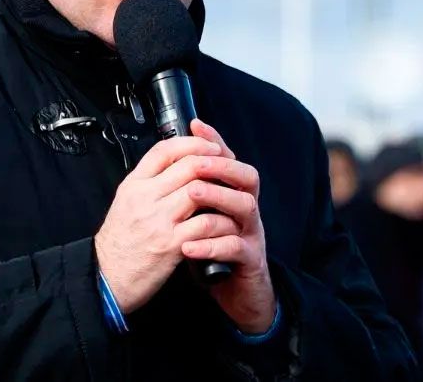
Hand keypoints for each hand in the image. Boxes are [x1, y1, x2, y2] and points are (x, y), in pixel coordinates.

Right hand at [94, 134, 260, 314]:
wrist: (107, 277)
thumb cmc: (119, 242)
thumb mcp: (126, 202)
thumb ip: (150, 182)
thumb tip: (179, 164)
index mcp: (134, 185)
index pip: (165, 150)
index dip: (192, 143)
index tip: (209, 146)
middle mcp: (145, 198)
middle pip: (188, 166)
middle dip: (215, 165)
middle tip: (228, 170)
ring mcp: (158, 220)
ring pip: (200, 190)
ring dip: (221, 191)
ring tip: (231, 195)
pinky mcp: (171, 244)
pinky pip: (205, 224)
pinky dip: (221, 221)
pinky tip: (228, 223)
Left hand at [181, 120, 276, 333]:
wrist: (238, 296)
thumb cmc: (216, 255)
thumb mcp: (201, 219)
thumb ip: (192, 195)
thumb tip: (171, 167)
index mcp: (233, 198)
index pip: (229, 161)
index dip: (215, 142)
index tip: (195, 126)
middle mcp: (246, 212)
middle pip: (247, 177)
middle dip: (222, 167)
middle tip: (196, 166)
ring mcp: (252, 235)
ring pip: (246, 207)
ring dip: (218, 198)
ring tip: (192, 196)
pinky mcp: (250, 261)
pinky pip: (236, 247)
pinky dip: (212, 244)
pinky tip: (190, 245)